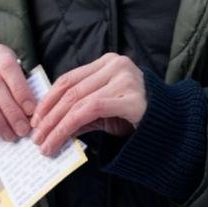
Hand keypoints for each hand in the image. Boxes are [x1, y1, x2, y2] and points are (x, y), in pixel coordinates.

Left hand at [30, 53, 145, 155]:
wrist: (171, 123)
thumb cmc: (135, 115)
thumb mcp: (104, 110)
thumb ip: (80, 113)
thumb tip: (49, 126)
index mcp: (108, 62)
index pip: (69, 79)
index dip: (48, 99)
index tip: (35, 118)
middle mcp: (116, 65)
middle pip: (71, 90)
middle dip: (49, 116)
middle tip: (36, 137)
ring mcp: (124, 79)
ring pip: (77, 101)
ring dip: (55, 125)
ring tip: (44, 144)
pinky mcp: (130, 98)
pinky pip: (91, 110)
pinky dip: (69, 127)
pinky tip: (59, 140)